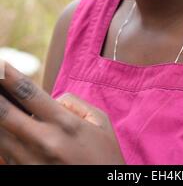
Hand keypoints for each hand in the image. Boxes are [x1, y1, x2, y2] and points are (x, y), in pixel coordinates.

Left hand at [0, 61, 124, 164]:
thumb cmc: (104, 156)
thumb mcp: (99, 122)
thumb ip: (73, 104)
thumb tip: (51, 99)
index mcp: (64, 123)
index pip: (29, 92)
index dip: (8, 75)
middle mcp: (44, 142)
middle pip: (4, 113)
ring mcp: (31, 163)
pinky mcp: (24, 176)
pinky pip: (3, 155)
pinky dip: (0, 139)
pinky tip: (3, 127)